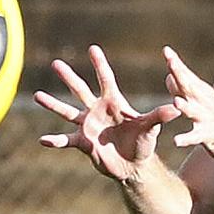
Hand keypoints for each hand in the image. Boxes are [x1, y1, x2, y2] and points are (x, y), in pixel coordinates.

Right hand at [34, 45, 179, 180]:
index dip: (100, 64)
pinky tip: (42, 140)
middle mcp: (98, 111)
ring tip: (36, 95)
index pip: (106, 79)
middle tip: (55, 63)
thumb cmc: (144, 143)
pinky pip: (66, 140)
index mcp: (114, 103)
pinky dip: (55, 140)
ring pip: (67, 111)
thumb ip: (160, 117)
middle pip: (80, 90)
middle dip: (68, 77)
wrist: (133, 165)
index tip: (92, 48)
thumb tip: (177, 108)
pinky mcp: (83, 143)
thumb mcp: (152, 129)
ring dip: (53, 104)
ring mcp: (88, 126)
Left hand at [164, 46, 213, 162]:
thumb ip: (181, 89)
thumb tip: (168, 76)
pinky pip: (196, 136)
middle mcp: (203, 101)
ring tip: (176, 101)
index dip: (176, 63)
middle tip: (170, 61)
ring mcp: (207, 118)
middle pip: (189, 86)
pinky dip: (186, 138)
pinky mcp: (209, 135)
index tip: (166, 49)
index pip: (186, 75)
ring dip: (185, 106)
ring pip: (194, 111)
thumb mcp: (199, 101)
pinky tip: (176, 141)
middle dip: (180, 73)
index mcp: (200, 92)